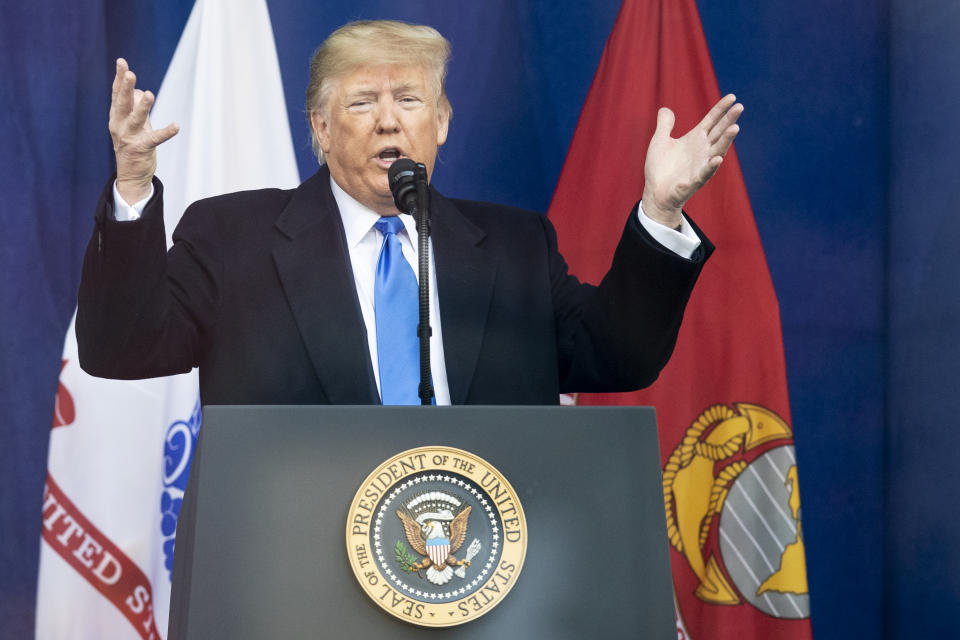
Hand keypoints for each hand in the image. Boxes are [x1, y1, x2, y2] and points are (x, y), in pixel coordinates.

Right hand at [108, 58, 178, 203]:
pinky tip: (176, 126)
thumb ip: (137, 108)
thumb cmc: (132, 146)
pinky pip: (155, 138)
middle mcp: (119, 125)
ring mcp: (129, 137)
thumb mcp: (133, 125)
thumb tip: (142, 91)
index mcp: (116, 117)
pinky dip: (166, 132)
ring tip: (150, 95)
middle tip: (130, 73)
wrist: (131, 175)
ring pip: (136, 119)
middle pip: (123, 103)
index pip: (117, 94)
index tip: (122, 62)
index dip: (120, 78)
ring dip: (143, 107)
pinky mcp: (141, 149)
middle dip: (126, 88)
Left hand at [641, 94, 742, 226]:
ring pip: (717, 151)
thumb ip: (664, 125)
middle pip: (718, 132)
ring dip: (726, 141)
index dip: (721, 109)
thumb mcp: (659, 142)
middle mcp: (702, 150)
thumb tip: (665, 109)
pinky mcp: (694, 181)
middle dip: (729, 120)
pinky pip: (705, 173)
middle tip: (740, 107)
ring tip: (734, 128)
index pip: (712, 120)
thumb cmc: (660, 168)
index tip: (732, 97)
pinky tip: (717, 159)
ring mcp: (701, 165)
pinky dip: (711, 167)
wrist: (656, 192)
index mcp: (695, 139)